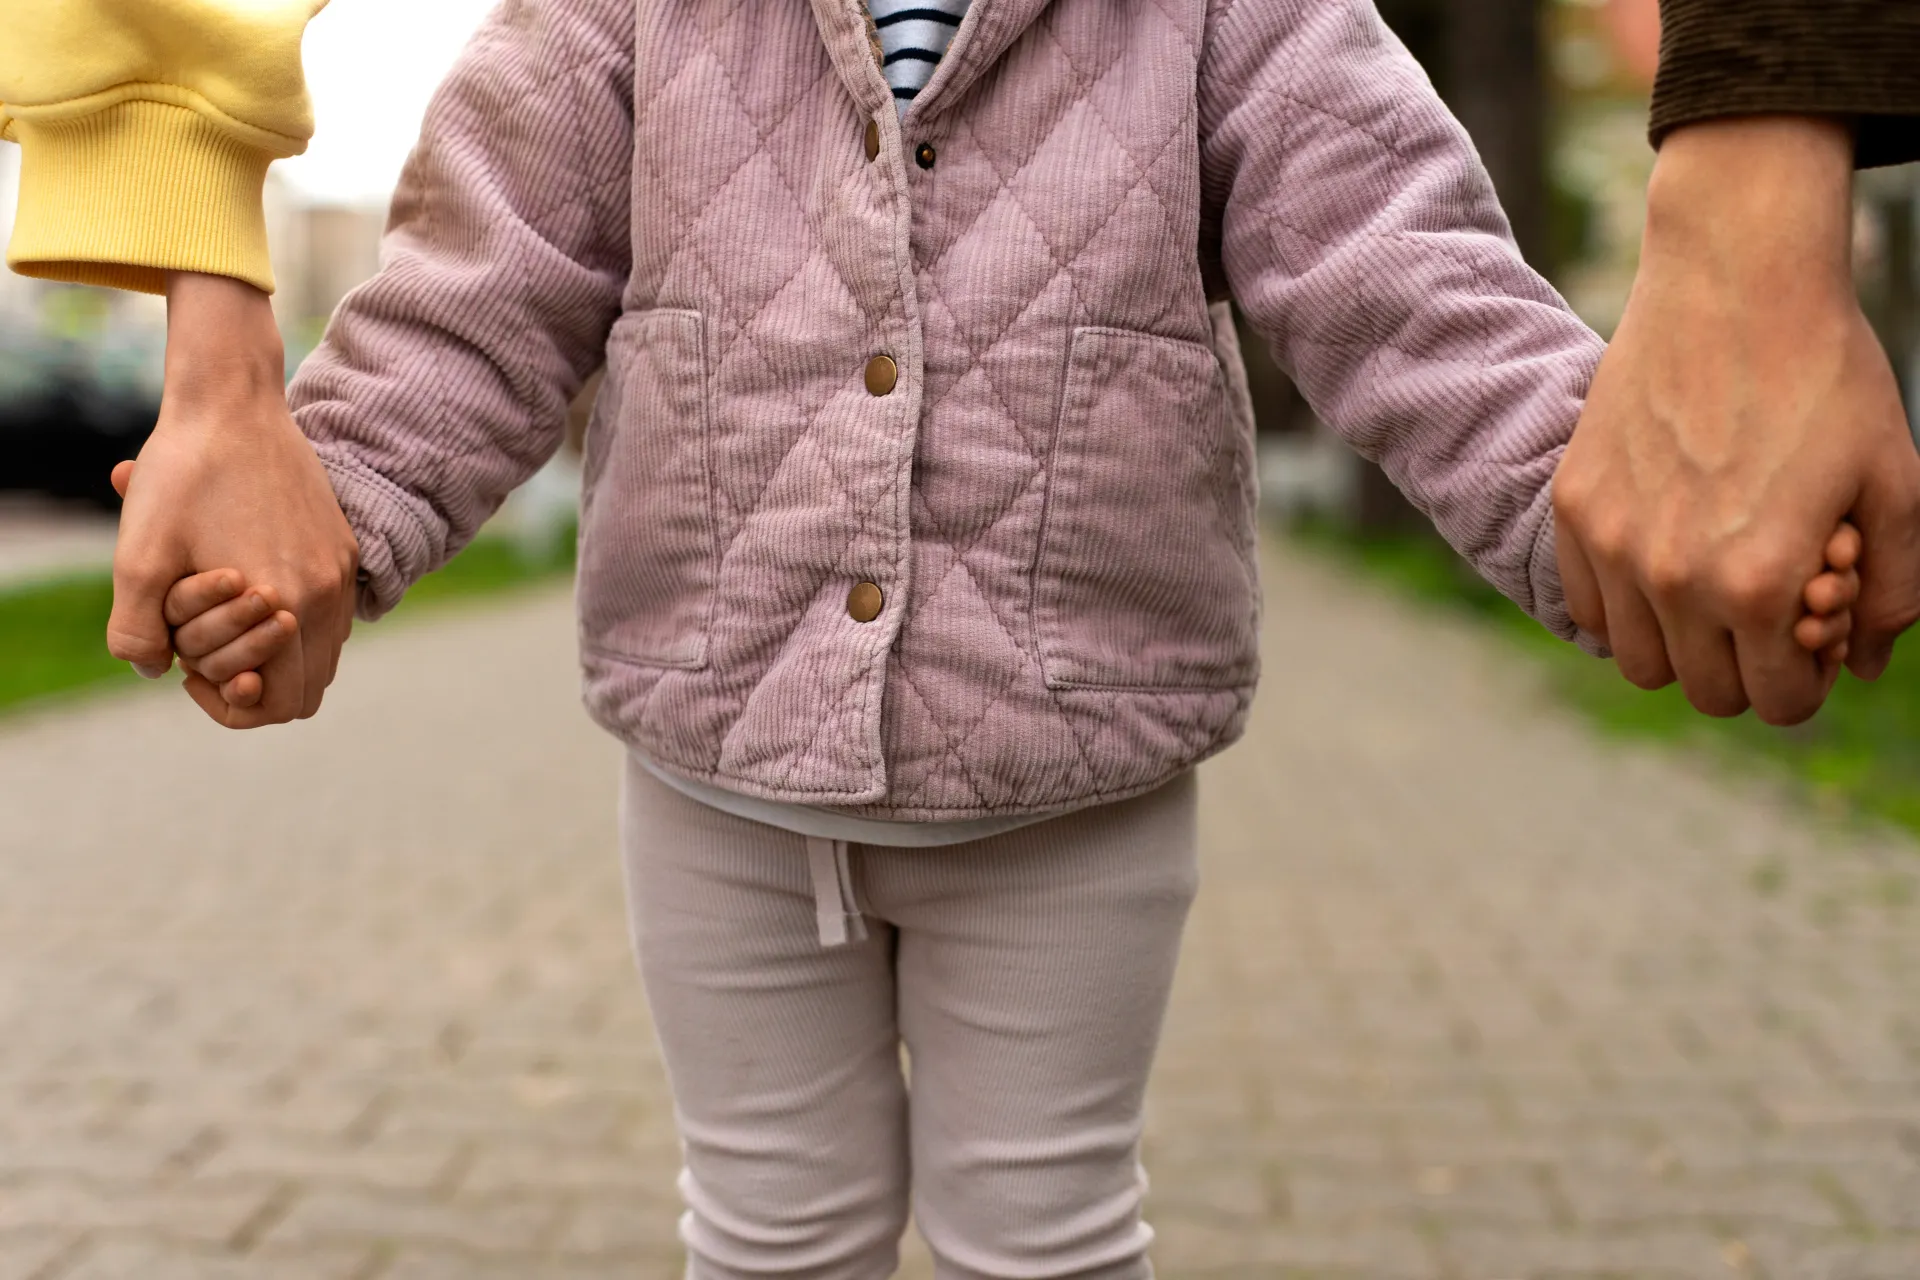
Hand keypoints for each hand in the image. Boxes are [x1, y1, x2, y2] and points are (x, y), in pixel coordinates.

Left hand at [107, 272, 359, 728]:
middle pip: (308, 690)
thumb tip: (153, 671)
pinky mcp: (342, 546)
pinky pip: (331, 615)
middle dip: (256, 689)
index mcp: (287, 603)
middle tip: (205, 654)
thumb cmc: (182, 475)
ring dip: (277, 657)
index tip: (191, 673)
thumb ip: (137, 630)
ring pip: (324, 654)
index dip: (233, 707)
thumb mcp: (138, 556)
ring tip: (224, 622)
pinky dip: (295, 624)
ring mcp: (341, 570)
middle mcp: (326, 593)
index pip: (281, 704)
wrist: (231, 403)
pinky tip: (250, 590)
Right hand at [1554, 117, 1919, 725]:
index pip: (1778, 701)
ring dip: (1682, 645)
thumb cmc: (1828, 375)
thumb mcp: (1894, 484)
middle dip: (1749, 669)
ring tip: (1713, 590)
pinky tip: (1663, 557)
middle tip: (1770, 612)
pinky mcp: (1576, 506)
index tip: (1814, 634)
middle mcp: (1672, 577)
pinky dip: (1625, 604)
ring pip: (1639, 662)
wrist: (1736, 281)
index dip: (1809, 680)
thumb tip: (1864, 664)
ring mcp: (1613, 543)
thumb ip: (1891, 589)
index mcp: (1757, 583)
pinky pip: (1587, 605)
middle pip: (1705, 692)